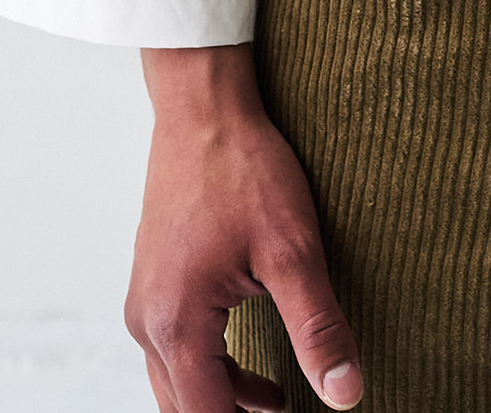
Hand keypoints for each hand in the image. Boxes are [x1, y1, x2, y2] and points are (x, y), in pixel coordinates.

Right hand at [126, 43, 363, 412]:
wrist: (203, 108)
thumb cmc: (244, 169)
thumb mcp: (293, 249)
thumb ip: (318, 327)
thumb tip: (346, 393)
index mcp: (177, 324)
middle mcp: (147, 323)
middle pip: (184, 410)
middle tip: (284, 412)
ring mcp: (144, 303)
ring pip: (176, 384)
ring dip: (222, 400)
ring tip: (278, 401)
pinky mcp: (152, 284)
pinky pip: (174, 351)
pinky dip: (211, 370)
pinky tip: (254, 366)